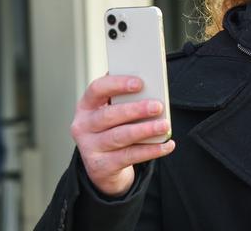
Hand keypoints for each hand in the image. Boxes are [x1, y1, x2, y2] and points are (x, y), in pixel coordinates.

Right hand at [70, 74, 175, 196]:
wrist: (103, 167)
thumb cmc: (115, 128)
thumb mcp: (115, 112)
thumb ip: (128, 100)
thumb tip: (153, 89)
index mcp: (87, 106)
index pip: (96, 89)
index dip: (117, 84)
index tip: (140, 83)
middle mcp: (83, 126)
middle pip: (109, 115)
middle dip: (135, 110)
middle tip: (158, 106)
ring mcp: (90, 148)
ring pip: (119, 137)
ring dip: (144, 130)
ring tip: (164, 126)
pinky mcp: (101, 166)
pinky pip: (129, 156)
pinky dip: (151, 150)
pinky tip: (167, 145)